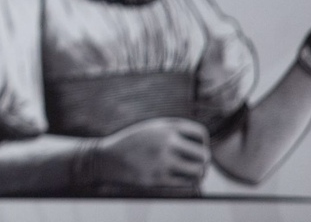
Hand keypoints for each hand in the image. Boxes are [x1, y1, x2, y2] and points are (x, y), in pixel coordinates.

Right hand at [93, 118, 209, 189]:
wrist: (106, 158)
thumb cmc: (133, 142)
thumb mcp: (152, 128)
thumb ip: (175, 130)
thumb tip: (204, 144)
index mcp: (166, 127)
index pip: (200, 134)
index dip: (202, 142)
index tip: (195, 147)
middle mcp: (166, 143)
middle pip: (203, 155)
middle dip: (204, 160)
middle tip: (199, 163)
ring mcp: (162, 161)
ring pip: (198, 171)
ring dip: (199, 173)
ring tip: (194, 172)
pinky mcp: (158, 179)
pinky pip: (185, 183)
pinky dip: (189, 182)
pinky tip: (184, 179)